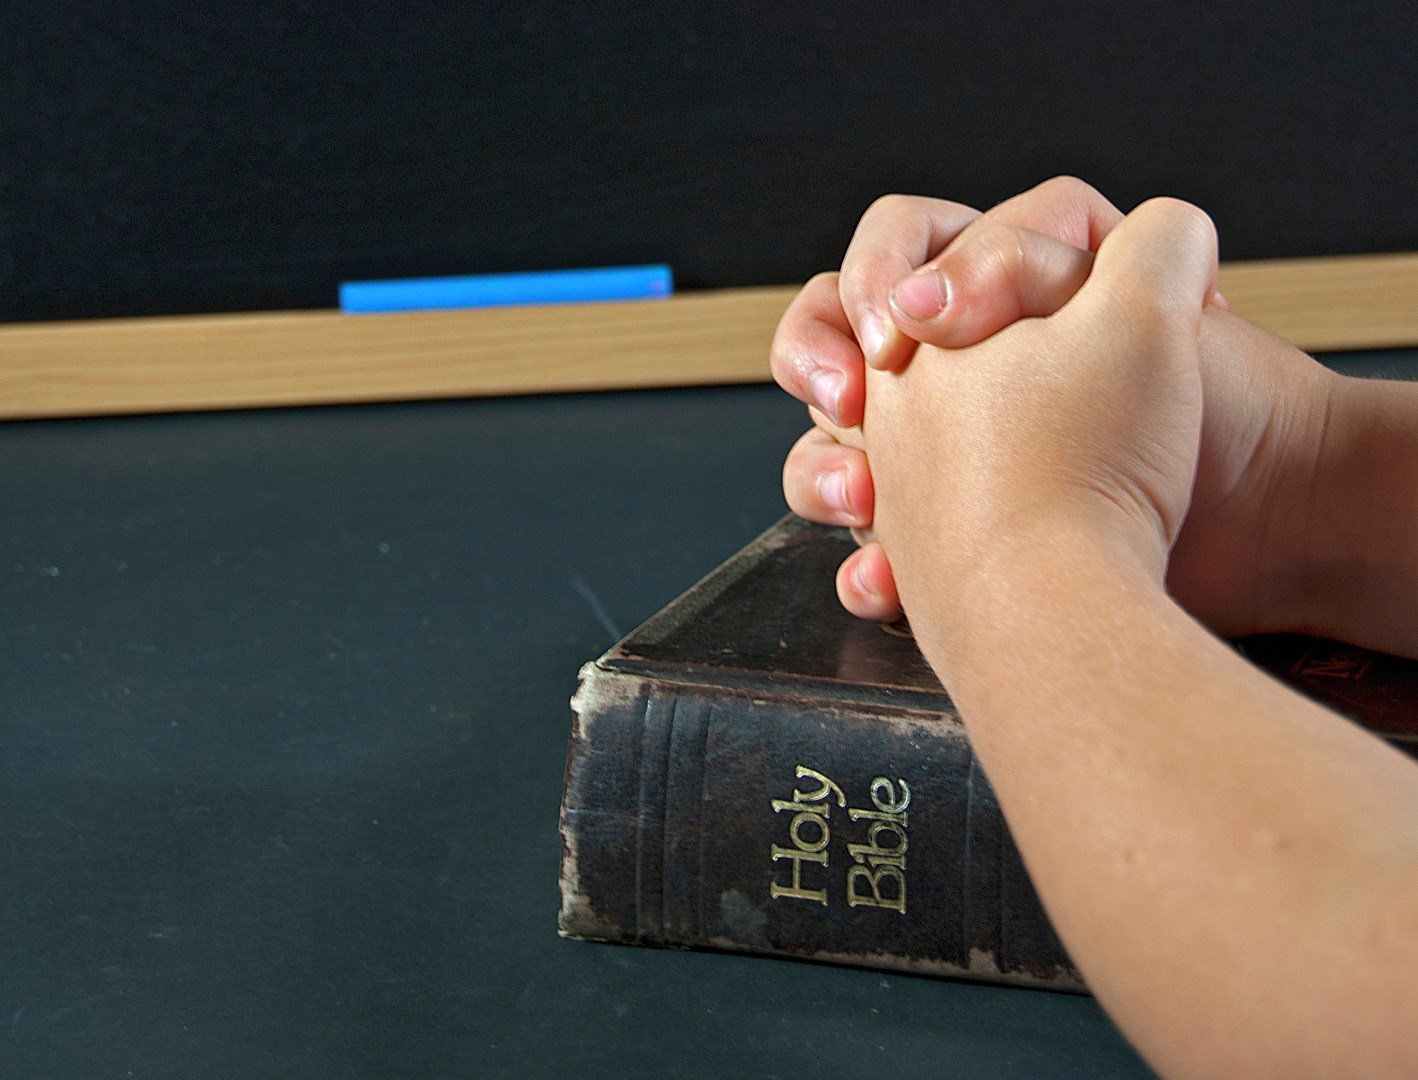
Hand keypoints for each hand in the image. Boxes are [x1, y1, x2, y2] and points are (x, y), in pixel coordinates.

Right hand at [774, 179, 1334, 637]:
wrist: (1251, 534)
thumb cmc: (1206, 419)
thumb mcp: (1147, 302)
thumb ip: (1049, 250)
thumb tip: (945, 279)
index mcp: (1002, 298)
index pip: (897, 244)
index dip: (879, 270)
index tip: (904, 324)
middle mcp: (965, 375)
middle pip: (836, 346)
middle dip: (818, 367)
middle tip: (852, 402)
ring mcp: (952, 461)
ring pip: (834, 451)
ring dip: (824, 473)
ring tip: (861, 497)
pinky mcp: (955, 543)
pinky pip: (874, 548)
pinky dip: (872, 568)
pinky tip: (885, 582)